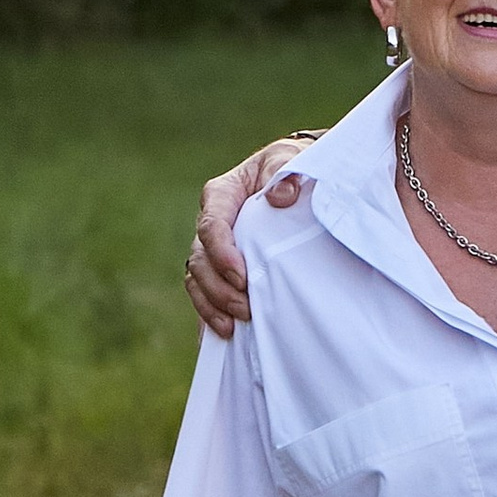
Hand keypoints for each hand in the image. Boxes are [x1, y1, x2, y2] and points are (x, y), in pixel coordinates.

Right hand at [184, 137, 314, 336]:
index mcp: (222, 194)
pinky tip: (223, 337)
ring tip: (234, 326)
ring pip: (197, 279)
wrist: (298, 179)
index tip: (241, 275)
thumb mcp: (290, 159)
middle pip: (200, 258)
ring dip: (212, 304)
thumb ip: (284, 171)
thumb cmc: (291, 166)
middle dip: (218, 287)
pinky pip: (205, 293)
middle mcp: (212, 222)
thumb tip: (280, 196)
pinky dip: (209, 314)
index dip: (222, 253)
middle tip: (245, 308)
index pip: (212, 225)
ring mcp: (214, 248)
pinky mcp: (222, 268)